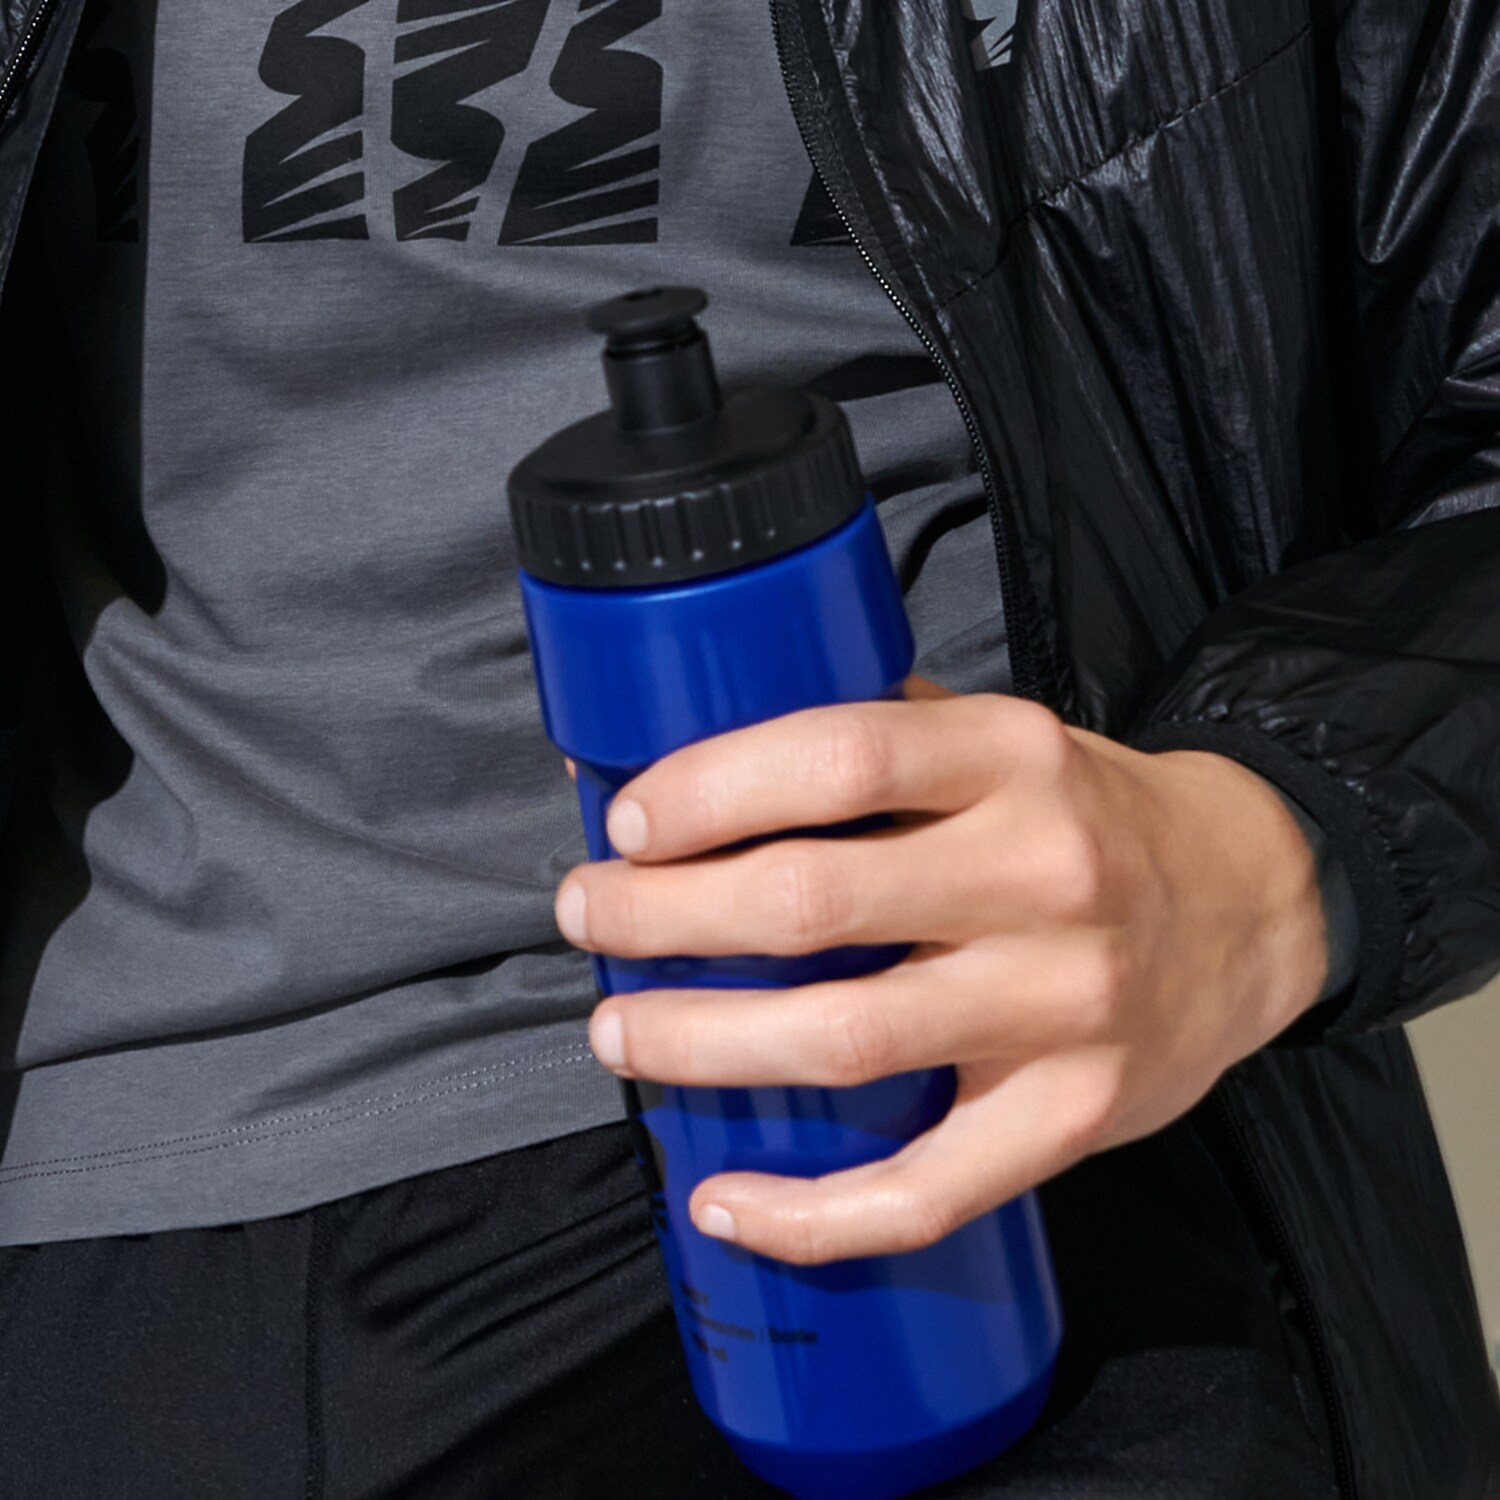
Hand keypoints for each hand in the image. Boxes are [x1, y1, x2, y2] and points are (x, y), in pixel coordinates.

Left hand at [553, 679, 1328, 1264]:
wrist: (1250, 900)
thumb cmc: (1084, 814)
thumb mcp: (997, 736)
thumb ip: (867, 736)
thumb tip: (677, 748)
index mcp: (1012, 758)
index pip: (838, 758)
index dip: (711, 792)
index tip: (628, 826)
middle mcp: (1044, 875)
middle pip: (814, 903)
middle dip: (665, 918)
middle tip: (591, 920)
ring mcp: (1065, 1003)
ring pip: (847, 1042)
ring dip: (702, 1046)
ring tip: (621, 1033)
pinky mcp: (1076, 1112)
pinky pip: (930, 1189)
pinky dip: (814, 1212)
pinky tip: (726, 1200)